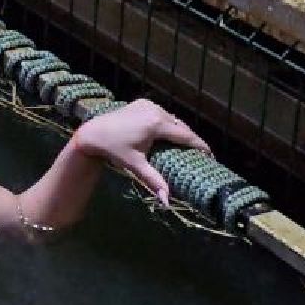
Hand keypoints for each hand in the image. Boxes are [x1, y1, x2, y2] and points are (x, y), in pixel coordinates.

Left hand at [72, 100, 209, 203]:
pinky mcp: (142, 102)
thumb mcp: (135, 165)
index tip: (210, 155)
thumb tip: (167, 201)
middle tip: (200, 153)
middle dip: (190, 139)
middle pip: (180, 126)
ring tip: (187, 144)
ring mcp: (149, 104)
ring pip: (172, 118)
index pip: (185, 135)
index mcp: (157, 124)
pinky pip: (162, 113)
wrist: (94, 133)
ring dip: (179, 130)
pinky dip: (168, 122)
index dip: (200, 145)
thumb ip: (154, 181)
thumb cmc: (114, 150)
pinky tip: (170, 133)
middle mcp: (156, 110)